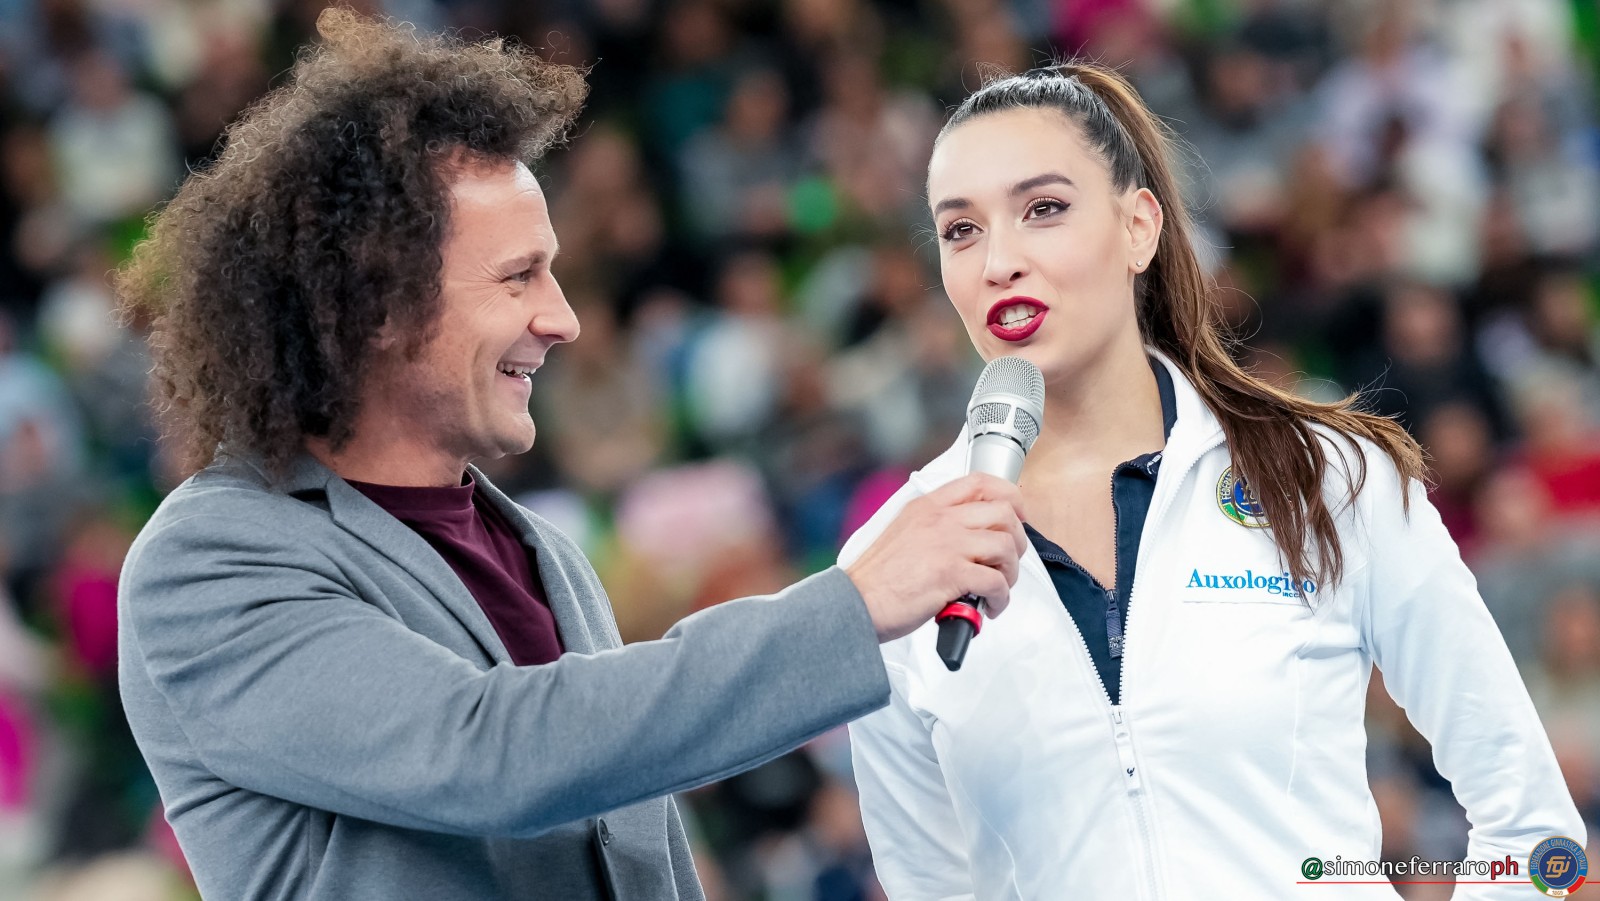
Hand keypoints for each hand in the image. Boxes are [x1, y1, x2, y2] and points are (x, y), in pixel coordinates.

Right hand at [845, 473, 1026, 642]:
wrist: (856, 602)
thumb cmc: (877, 578)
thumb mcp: (903, 533)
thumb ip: (935, 528)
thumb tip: (968, 540)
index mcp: (928, 506)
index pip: (980, 483)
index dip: (1009, 497)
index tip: (1017, 515)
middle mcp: (940, 519)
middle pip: (1004, 513)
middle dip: (1016, 541)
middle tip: (1007, 563)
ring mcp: (947, 544)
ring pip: (1006, 546)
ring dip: (1010, 572)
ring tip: (997, 589)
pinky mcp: (952, 574)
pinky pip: (996, 581)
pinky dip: (1001, 598)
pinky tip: (989, 607)